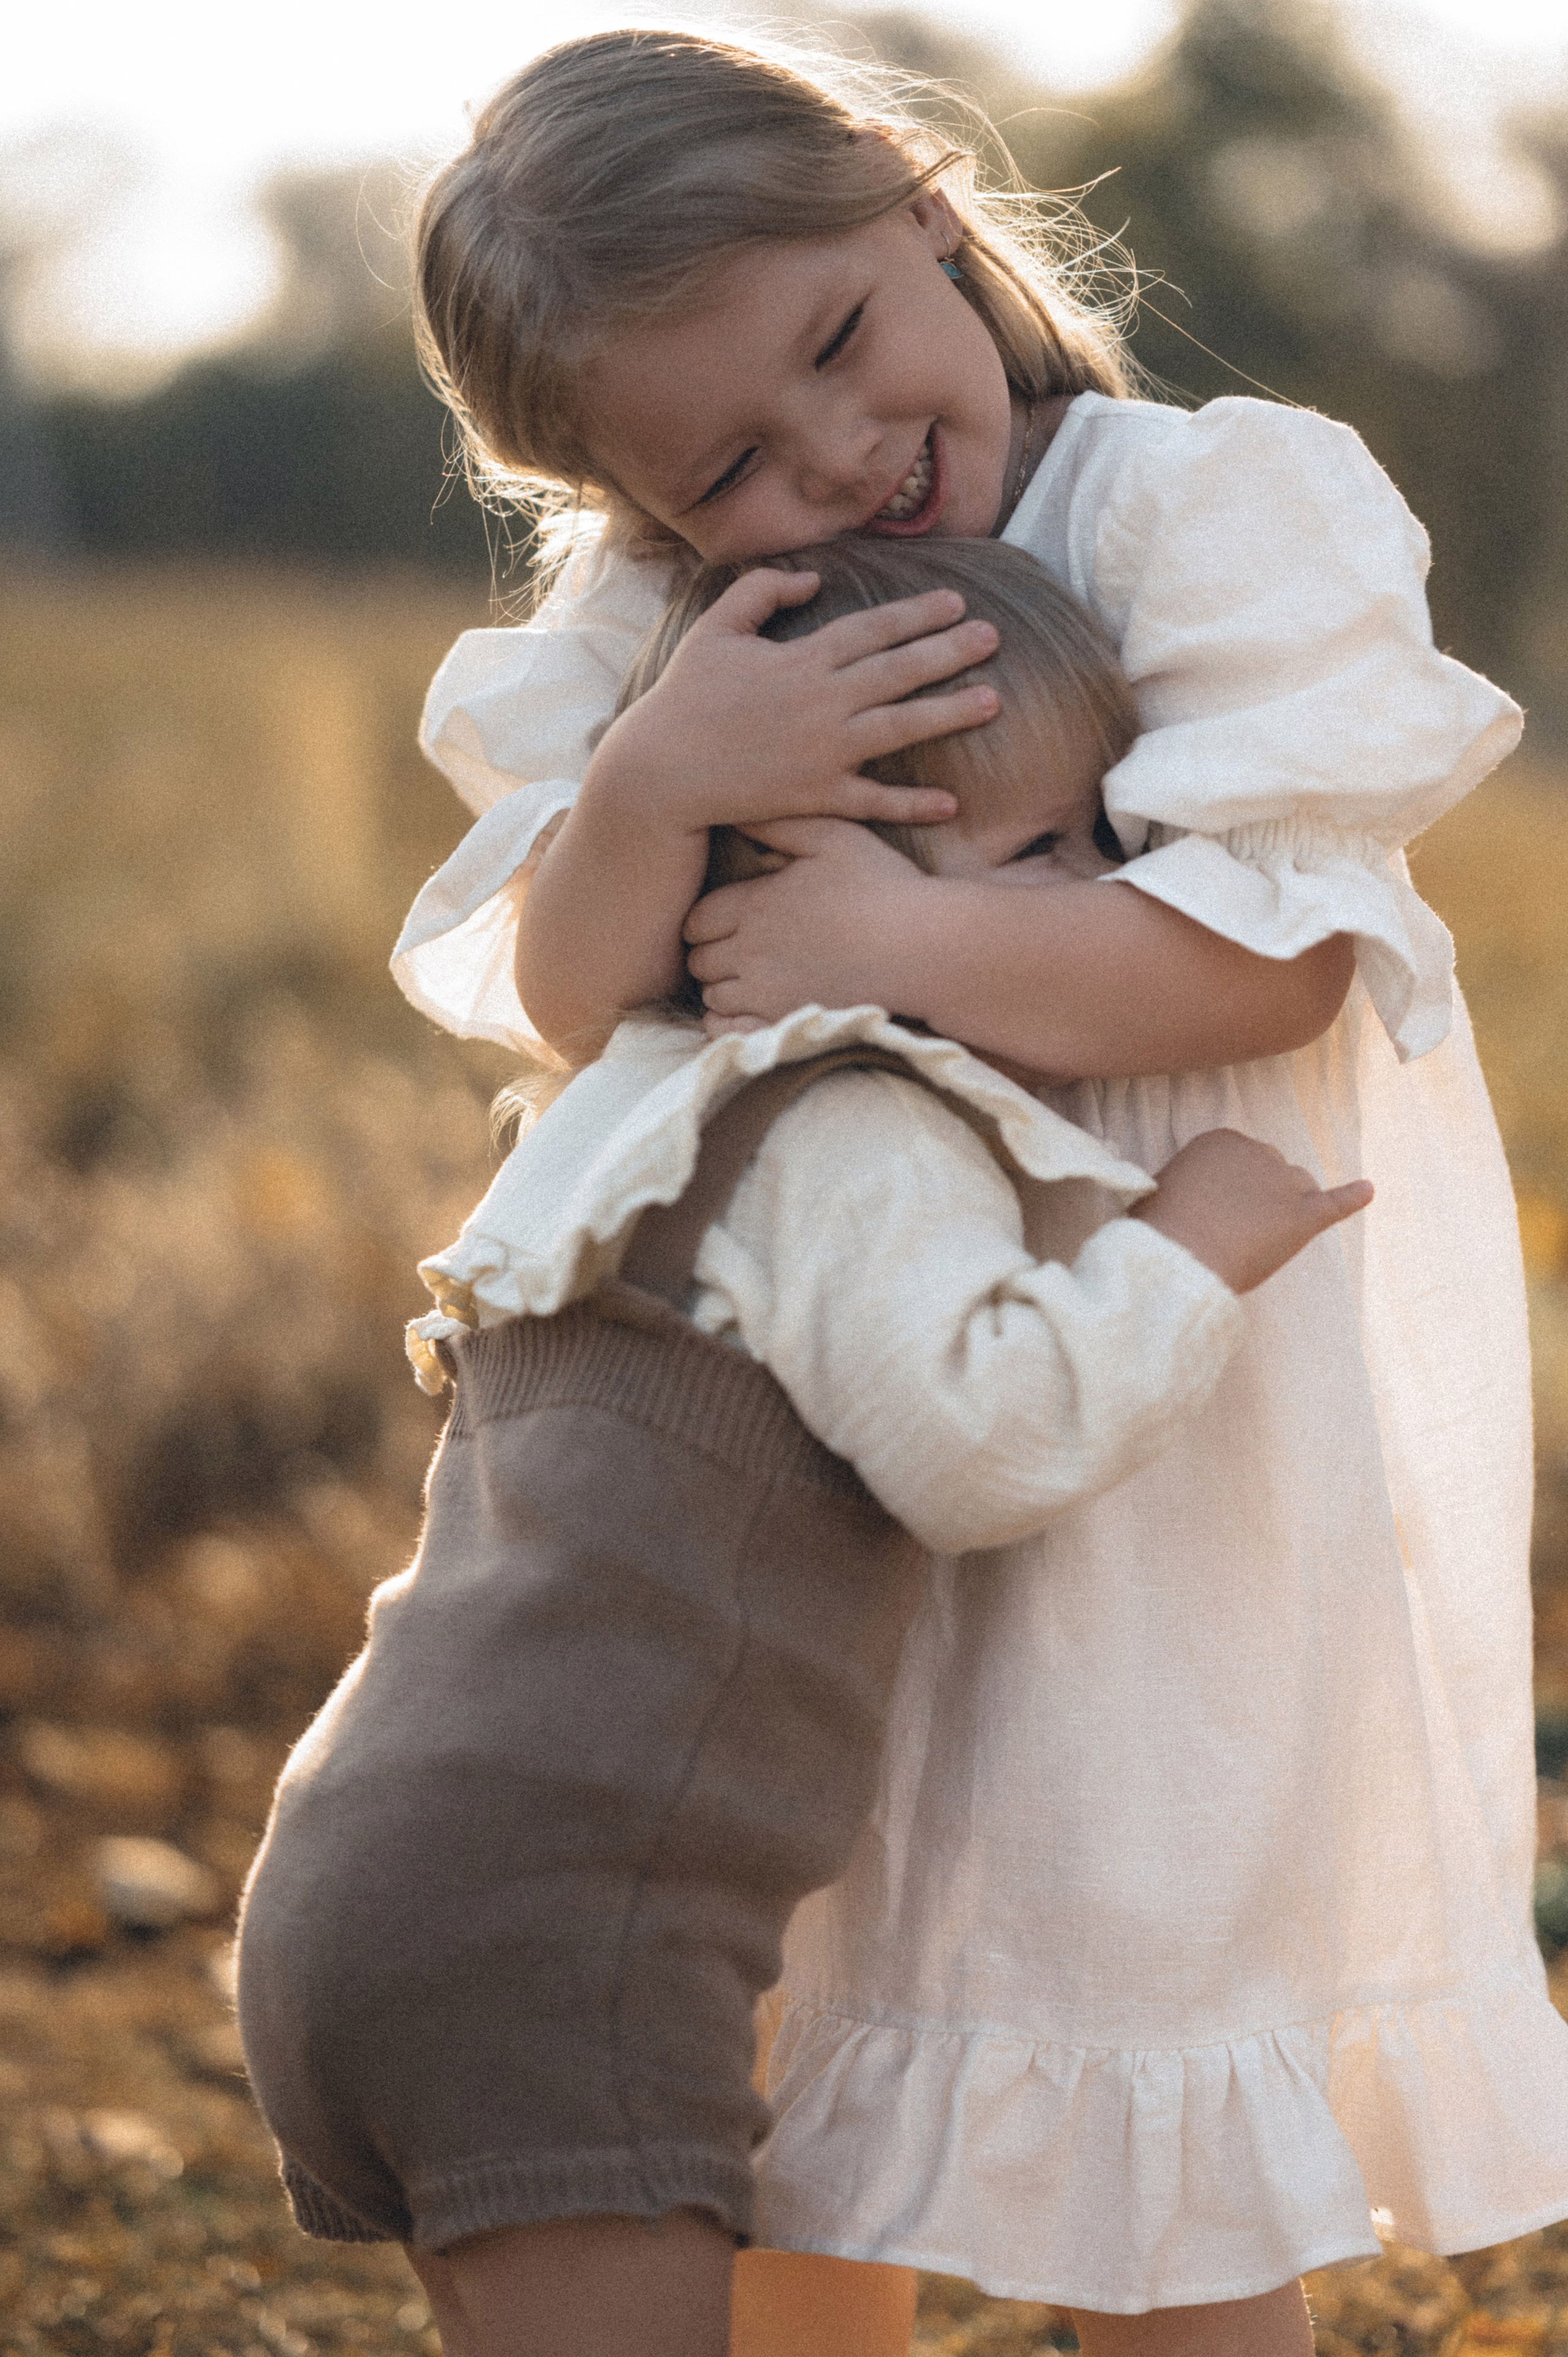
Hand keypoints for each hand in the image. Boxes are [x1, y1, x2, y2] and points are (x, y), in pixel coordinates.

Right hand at [585, 568, 999, 837]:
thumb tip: (814, 575)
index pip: (871, 630)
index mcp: (800, 659)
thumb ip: (762, 591)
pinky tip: (951, 804)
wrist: (660, 773)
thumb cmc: (685, 698)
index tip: (956, 602)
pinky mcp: (816, 797)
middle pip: (898, 671)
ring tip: (992, 701)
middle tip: (993, 637)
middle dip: (949, 651)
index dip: (916, 614)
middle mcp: (821, 703)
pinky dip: (911, 805)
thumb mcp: (714, 629)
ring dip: (948, 715)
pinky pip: (872, 801)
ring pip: (899, 728)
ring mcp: (822, 752)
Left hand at [684, 818, 928, 1020]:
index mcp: (756, 906)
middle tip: (734, 949)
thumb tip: (735, 815)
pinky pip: (730, 1032)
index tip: (723, 920)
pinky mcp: (787, 1024)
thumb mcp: (833, 836)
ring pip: (712, 996)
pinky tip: (745, 1009)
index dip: (705, 921)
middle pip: (700, 961)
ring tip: (746, 977)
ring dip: (721, 987)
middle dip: (709, 954)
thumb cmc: (884, 886)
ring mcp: (766, 994)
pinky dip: (726, 1022)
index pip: (697, 920)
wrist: (925, 949)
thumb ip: (780, 825)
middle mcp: (751, 952)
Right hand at [1131, 1129, 1372, 1293]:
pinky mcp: (1304, 1215)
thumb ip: (1185, 1185)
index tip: (1213, 1209)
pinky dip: (1352, 1198)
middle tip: (1233, 1229)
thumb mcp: (1160, 1191)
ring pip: (1299, 1187)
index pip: (1240, 1157)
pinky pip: (1335, 1203)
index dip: (1229, 1188)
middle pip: (1272, 1169)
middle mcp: (1257, 1150)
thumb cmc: (1159, 1230)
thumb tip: (1183, 1197)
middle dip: (1260, 1195)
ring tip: (1262, 1237)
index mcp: (1220, 1139)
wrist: (1179, 1258)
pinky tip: (1367, 1191)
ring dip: (1287, 1206)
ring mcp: (1284, 1182)